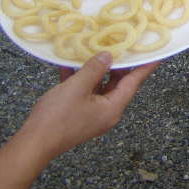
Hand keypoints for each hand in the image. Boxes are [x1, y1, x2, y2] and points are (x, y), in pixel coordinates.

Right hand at [19, 52, 157, 162]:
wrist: (32, 144)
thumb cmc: (57, 116)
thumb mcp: (78, 87)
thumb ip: (95, 69)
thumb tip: (108, 56)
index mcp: (113, 108)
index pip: (134, 83)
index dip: (144, 67)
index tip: (155, 54)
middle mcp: (107, 112)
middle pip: (117, 84)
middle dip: (118, 64)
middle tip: (122, 44)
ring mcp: (92, 115)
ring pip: (99, 87)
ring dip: (95, 70)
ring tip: (97, 49)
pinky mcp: (78, 115)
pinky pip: (83, 93)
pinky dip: (79, 79)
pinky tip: (70, 64)